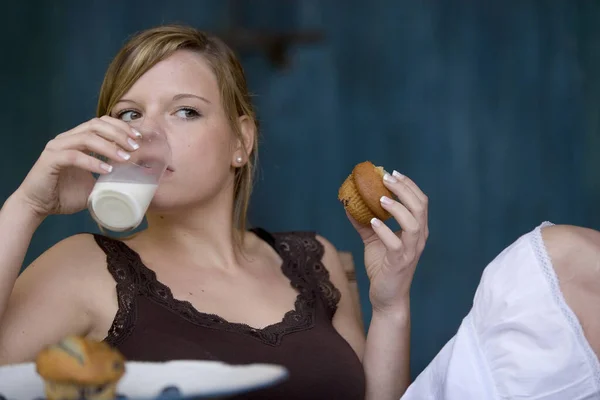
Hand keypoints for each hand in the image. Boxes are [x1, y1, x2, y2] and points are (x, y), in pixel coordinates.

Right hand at [15, 116, 140, 216]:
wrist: (38, 206)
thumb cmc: (66, 194)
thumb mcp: (95, 184)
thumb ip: (110, 176)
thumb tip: (135, 178)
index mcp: (77, 139)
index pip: (101, 123)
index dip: (121, 127)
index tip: (139, 137)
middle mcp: (67, 139)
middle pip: (96, 125)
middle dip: (119, 134)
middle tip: (135, 147)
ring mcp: (57, 148)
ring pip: (86, 138)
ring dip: (109, 147)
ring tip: (126, 158)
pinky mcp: (50, 160)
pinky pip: (74, 156)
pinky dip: (92, 161)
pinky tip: (107, 169)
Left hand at [347, 170, 428, 313]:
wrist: (387, 297)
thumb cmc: (383, 267)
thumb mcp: (373, 240)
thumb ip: (364, 223)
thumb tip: (349, 205)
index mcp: (416, 230)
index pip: (420, 201)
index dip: (409, 185)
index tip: (393, 173)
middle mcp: (418, 238)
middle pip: (420, 207)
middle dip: (404, 189)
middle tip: (386, 178)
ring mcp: (411, 251)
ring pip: (414, 224)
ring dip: (397, 208)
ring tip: (380, 198)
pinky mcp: (400, 263)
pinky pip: (396, 244)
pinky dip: (385, 230)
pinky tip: (373, 221)